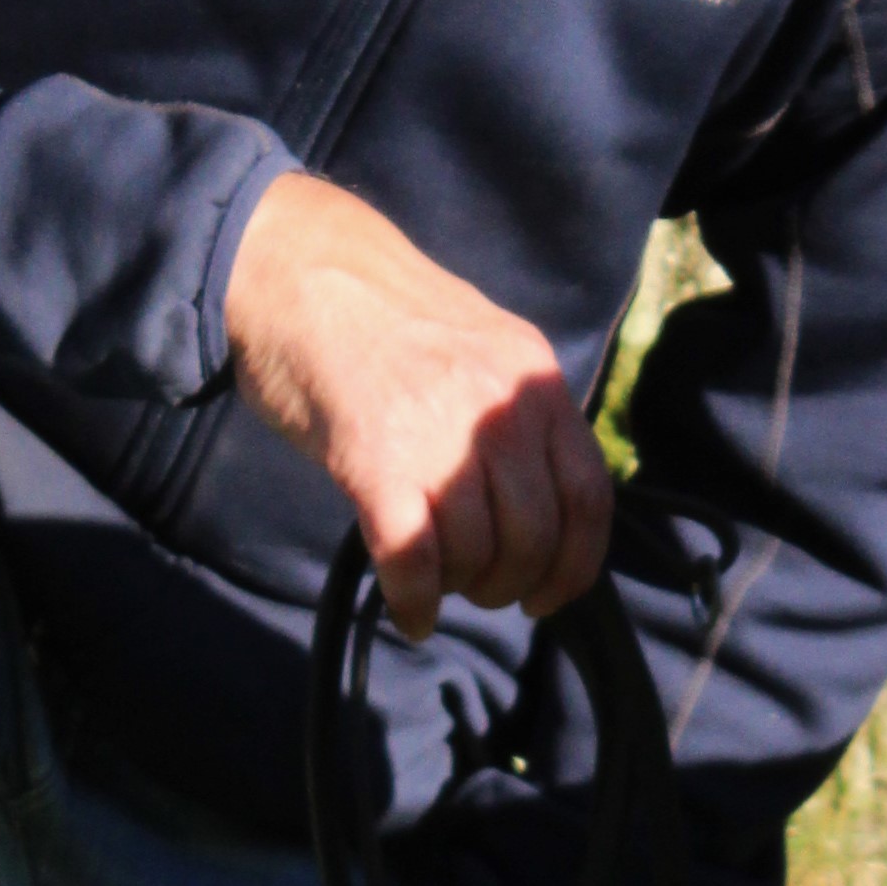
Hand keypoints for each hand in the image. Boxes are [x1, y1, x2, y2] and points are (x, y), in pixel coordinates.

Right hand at [224, 169, 612, 638]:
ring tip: (437, 583)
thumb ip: (515, 415)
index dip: (577, 564)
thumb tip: (537, 498)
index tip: (552, 594)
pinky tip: (410, 613)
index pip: (589, 495)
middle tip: (482, 590)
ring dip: (460, 587)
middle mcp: (498, 409)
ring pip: (477, 553)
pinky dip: (415, 601)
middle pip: (535, 535)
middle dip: (511, 583)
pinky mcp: (376, 462)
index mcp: (532, 381)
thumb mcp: (480, 348)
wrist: (298, 271)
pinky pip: (413, 558)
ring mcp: (439, 434)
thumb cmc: (381, 317)